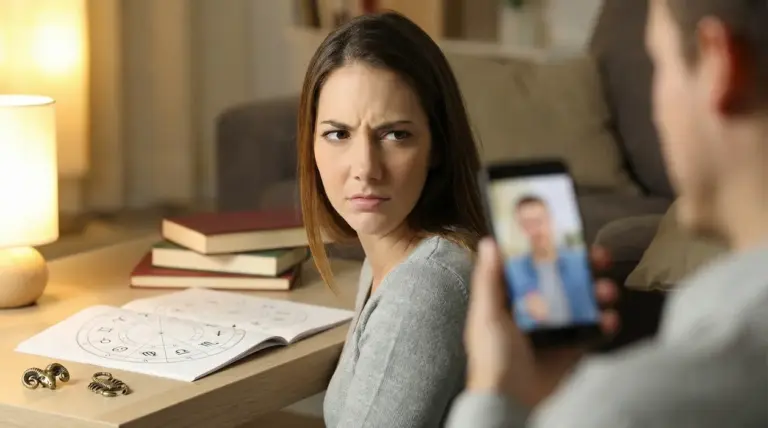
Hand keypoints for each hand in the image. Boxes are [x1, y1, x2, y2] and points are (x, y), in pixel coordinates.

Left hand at [464, 238, 618, 407]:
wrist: (513, 404)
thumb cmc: (492, 359)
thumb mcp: (486, 315)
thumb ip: (489, 280)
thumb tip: (491, 242)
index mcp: (509, 300)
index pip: (531, 266)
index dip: (548, 249)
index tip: (566, 234)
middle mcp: (533, 311)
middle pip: (562, 279)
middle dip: (582, 266)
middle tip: (599, 257)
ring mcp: (555, 329)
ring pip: (582, 301)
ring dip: (598, 291)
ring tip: (607, 291)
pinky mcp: (571, 350)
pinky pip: (593, 331)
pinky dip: (605, 323)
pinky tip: (608, 319)